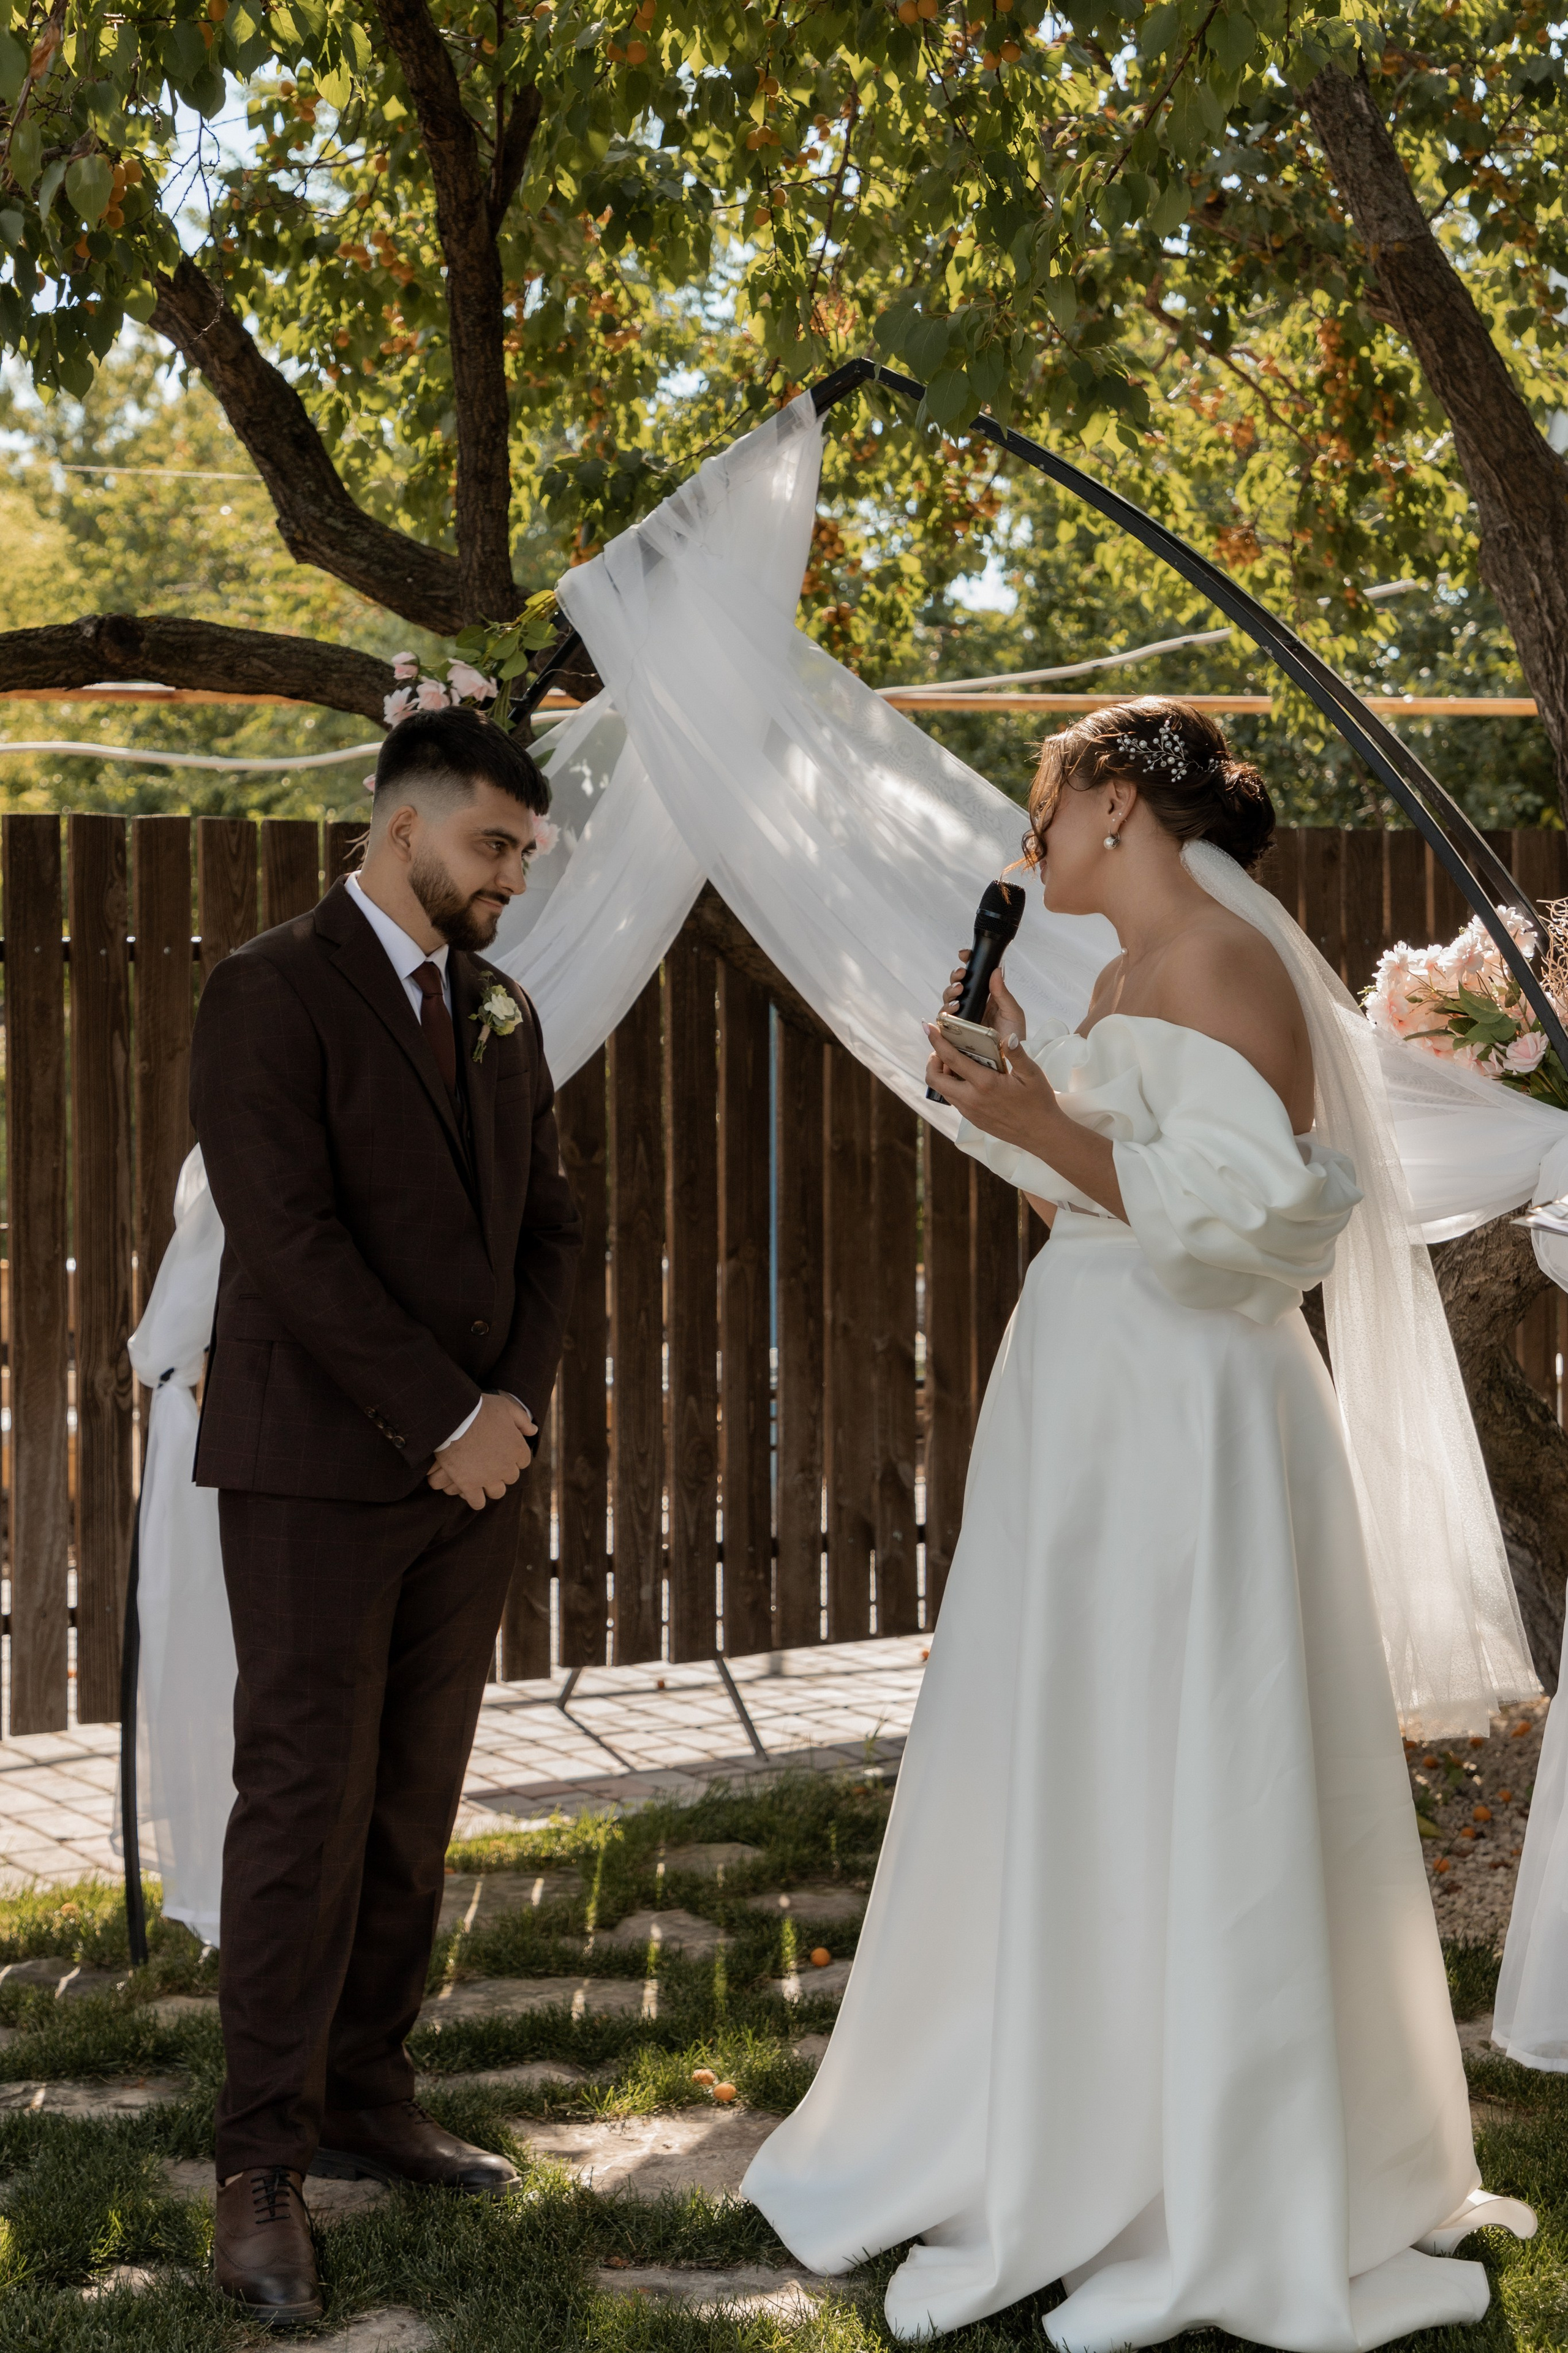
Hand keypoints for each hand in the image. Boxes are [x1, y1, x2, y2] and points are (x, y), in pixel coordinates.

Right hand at [427, 1393, 536, 1509]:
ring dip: (492, 1487)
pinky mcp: (469, 1485)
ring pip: (497, 1492)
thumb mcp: (505, 1407)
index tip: (504, 1452)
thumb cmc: (479, 1409)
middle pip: (511, 1477)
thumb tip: (533, 1431)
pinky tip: (471, 1492)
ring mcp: (488, 1478)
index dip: (514, 1457)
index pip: (523, 1461)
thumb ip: (522, 1419)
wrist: (453, 1417)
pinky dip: (475, 1499)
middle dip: (503, 1471)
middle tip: (491, 1463)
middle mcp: (506, 1466)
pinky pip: (477, 1502)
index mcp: (517, 1448)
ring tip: (482, 1479)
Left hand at [924, 1019, 1061, 1155]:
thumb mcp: (1032, 1074)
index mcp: (985, 1083)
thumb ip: (1017, 1054)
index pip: (951, 1059)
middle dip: (932, 1061)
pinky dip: (952, 1086)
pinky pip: (954, 1100)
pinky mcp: (973, 1119)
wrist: (1041, 1134)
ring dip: (941, 1074)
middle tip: (943, 1050)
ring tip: (955, 1062)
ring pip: (942, 1091)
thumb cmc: (1039, 1102)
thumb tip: (1008, 1037)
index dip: (937, 1042)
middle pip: (935, 1079)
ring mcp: (970, 1111)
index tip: (928, 1028)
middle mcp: (971, 1099)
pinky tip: (967, 1078)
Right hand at [941, 953, 1028, 1049]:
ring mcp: (963, 1018)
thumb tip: (996, 970)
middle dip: (955, 977)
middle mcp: (973, 1005)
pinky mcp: (955, 1032)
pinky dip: (944, 1013)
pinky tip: (952, 1011)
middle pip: (957, 985)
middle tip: (961, 976)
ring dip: (950, 993)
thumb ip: (1003, 993)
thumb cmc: (1015, 1036)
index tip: (964, 955)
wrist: (1011, 1061)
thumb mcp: (1012, 1012)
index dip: (967, 962)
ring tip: (959, 994)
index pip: (974, 974)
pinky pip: (944, 1021)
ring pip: (948, 1000)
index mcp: (987, 996)